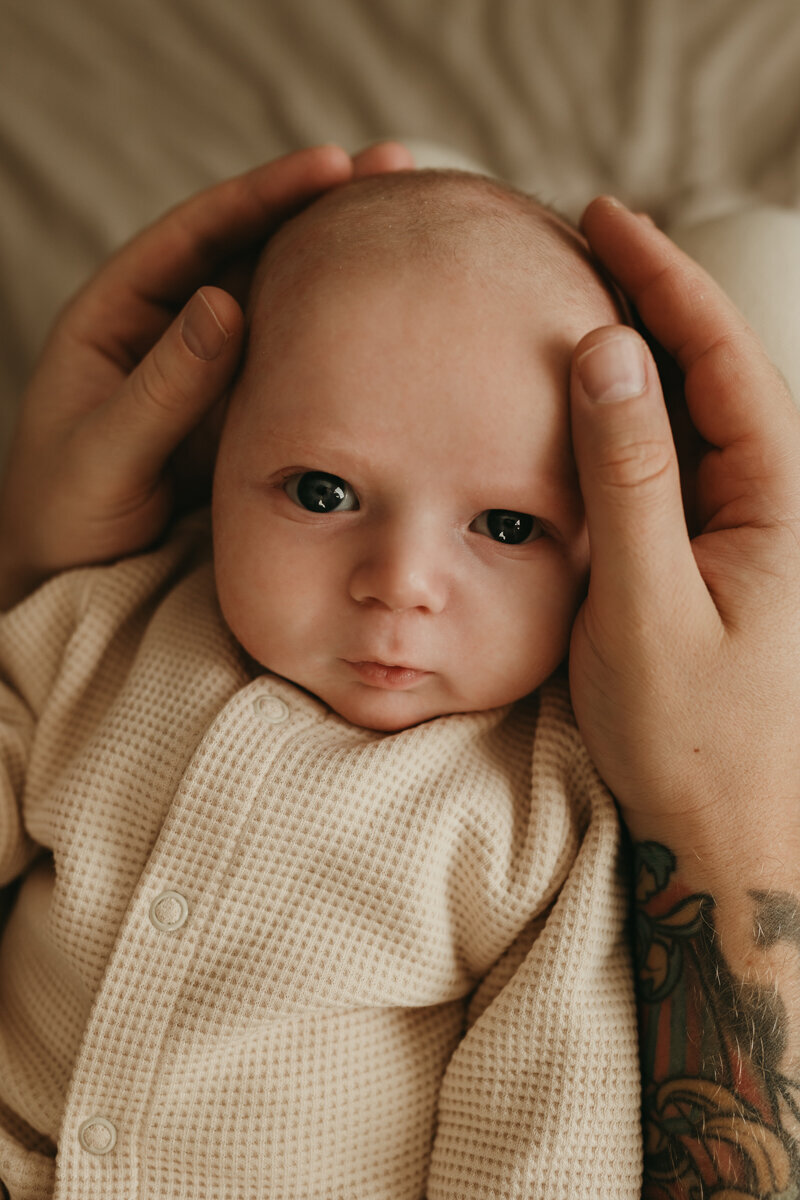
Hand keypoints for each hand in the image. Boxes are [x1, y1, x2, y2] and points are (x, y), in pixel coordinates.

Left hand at [0, 142, 412, 607]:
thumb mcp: (102, 452)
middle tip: (394, 170)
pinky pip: (295, 371)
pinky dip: (340, 348)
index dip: (263, 196)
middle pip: (252, 254)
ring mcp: (214, 375)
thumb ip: (163, 385)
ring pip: (283, 309)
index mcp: (119, 317)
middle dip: (318, 212)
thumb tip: (226, 302)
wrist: (69, 584)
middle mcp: (173, 333)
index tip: (329, 167)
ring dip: (338, 273)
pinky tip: (389, 330)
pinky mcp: (245, 418)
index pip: (197, 235)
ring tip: (409, 232)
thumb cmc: (61, 516)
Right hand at [567, 199, 799, 869]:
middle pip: (717, 369)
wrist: (726, 830)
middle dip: (654, 296)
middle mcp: (775, 503)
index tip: (605, 218)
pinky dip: (639, 417)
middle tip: (582, 237)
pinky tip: (597, 400)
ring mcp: (749, 530)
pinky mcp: (718, 558)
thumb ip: (628, 475)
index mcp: (779, 500)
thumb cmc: (692, 734)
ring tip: (582, 294)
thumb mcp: (646, 602)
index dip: (665, 278)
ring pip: (699, 413)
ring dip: (645, 351)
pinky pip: (682, 465)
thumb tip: (604, 352)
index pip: (722, 357)